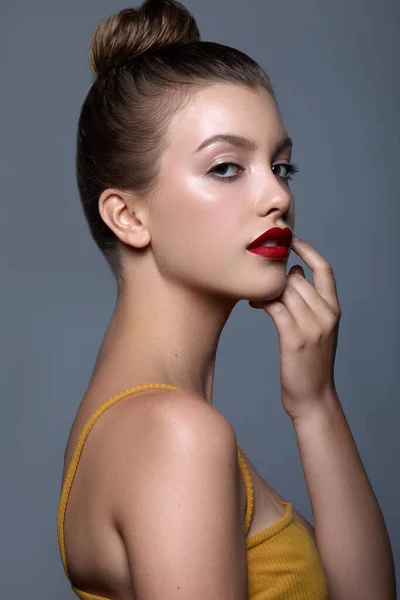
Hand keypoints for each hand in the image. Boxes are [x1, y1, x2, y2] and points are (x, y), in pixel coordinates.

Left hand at [249, 237, 341, 420]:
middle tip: (258, 281)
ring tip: (254, 294)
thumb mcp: (316, 328)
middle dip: (276, 277)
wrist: (314, 397)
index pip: (325, 270)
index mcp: (333, 310)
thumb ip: (309, 300)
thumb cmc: (310, 362)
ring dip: (265, 289)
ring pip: (285, 291)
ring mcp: (312, 326)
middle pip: (298, 279)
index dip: (309, 251)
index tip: (293, 240)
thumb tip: (295, 271)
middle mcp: (326, 315)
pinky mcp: (295, 338)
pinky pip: (274, 307)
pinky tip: (252, 303)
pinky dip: (261, 301)